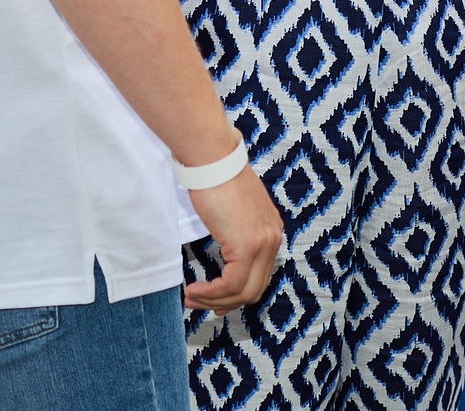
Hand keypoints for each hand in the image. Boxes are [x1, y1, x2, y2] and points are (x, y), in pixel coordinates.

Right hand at [184, 167, 283, 310]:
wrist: (212, 160)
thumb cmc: (216, 177)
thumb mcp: (235, 210)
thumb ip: (238, 230)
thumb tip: (228, 249)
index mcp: (271, 230)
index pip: (260, 275)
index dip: (238, 293)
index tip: (217, 300)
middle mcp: (272, 238)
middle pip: (254, 288)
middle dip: (226, 302)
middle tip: (201, 304)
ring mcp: (262, 243)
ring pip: (243, 291)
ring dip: (215, 300)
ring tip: (192, 298)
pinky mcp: (247, 246)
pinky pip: (231, 284)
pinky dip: (211, 293)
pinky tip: (195, 290)